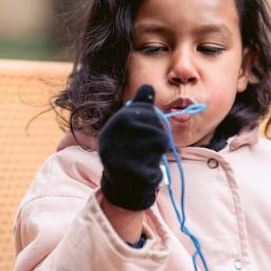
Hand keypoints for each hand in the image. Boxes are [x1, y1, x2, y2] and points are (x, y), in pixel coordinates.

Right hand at [99, 85, 167, 210]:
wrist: (121, 184)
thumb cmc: (129, 150)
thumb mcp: (131, 126)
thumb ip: (140, 107)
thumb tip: (149, 86)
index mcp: (112, 126)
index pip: (144, 112)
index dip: (153, 121)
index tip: (149, 130)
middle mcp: (112, 141)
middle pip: (154, 128)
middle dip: (158, 137)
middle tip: (148, 148)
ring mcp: (119, 159)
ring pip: (159, 144)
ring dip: (158, 154)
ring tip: (145, 159)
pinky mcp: (129, 177)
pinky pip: (155, 168)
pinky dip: (155, 173)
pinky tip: (145, 173)